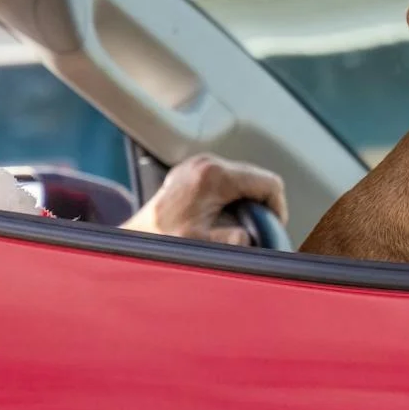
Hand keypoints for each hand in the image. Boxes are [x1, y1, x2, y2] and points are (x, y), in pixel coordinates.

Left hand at [122, 154, 287, 245]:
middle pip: (256, 179)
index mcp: (214, 175)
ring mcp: (196, 166)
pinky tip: (221, 220)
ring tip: (238, 228)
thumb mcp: (206, 246)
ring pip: (242, 180)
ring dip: (246, 204)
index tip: (273, 228)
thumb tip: (252, 236)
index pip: (269, 183)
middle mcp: (206, 163)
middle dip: (261, 206)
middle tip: (257, 232)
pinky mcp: (190, 173)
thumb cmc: (161, 245)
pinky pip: (225, 183)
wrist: (130, 245)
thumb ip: (237, 241)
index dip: (278, 208)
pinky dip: (230, 200)